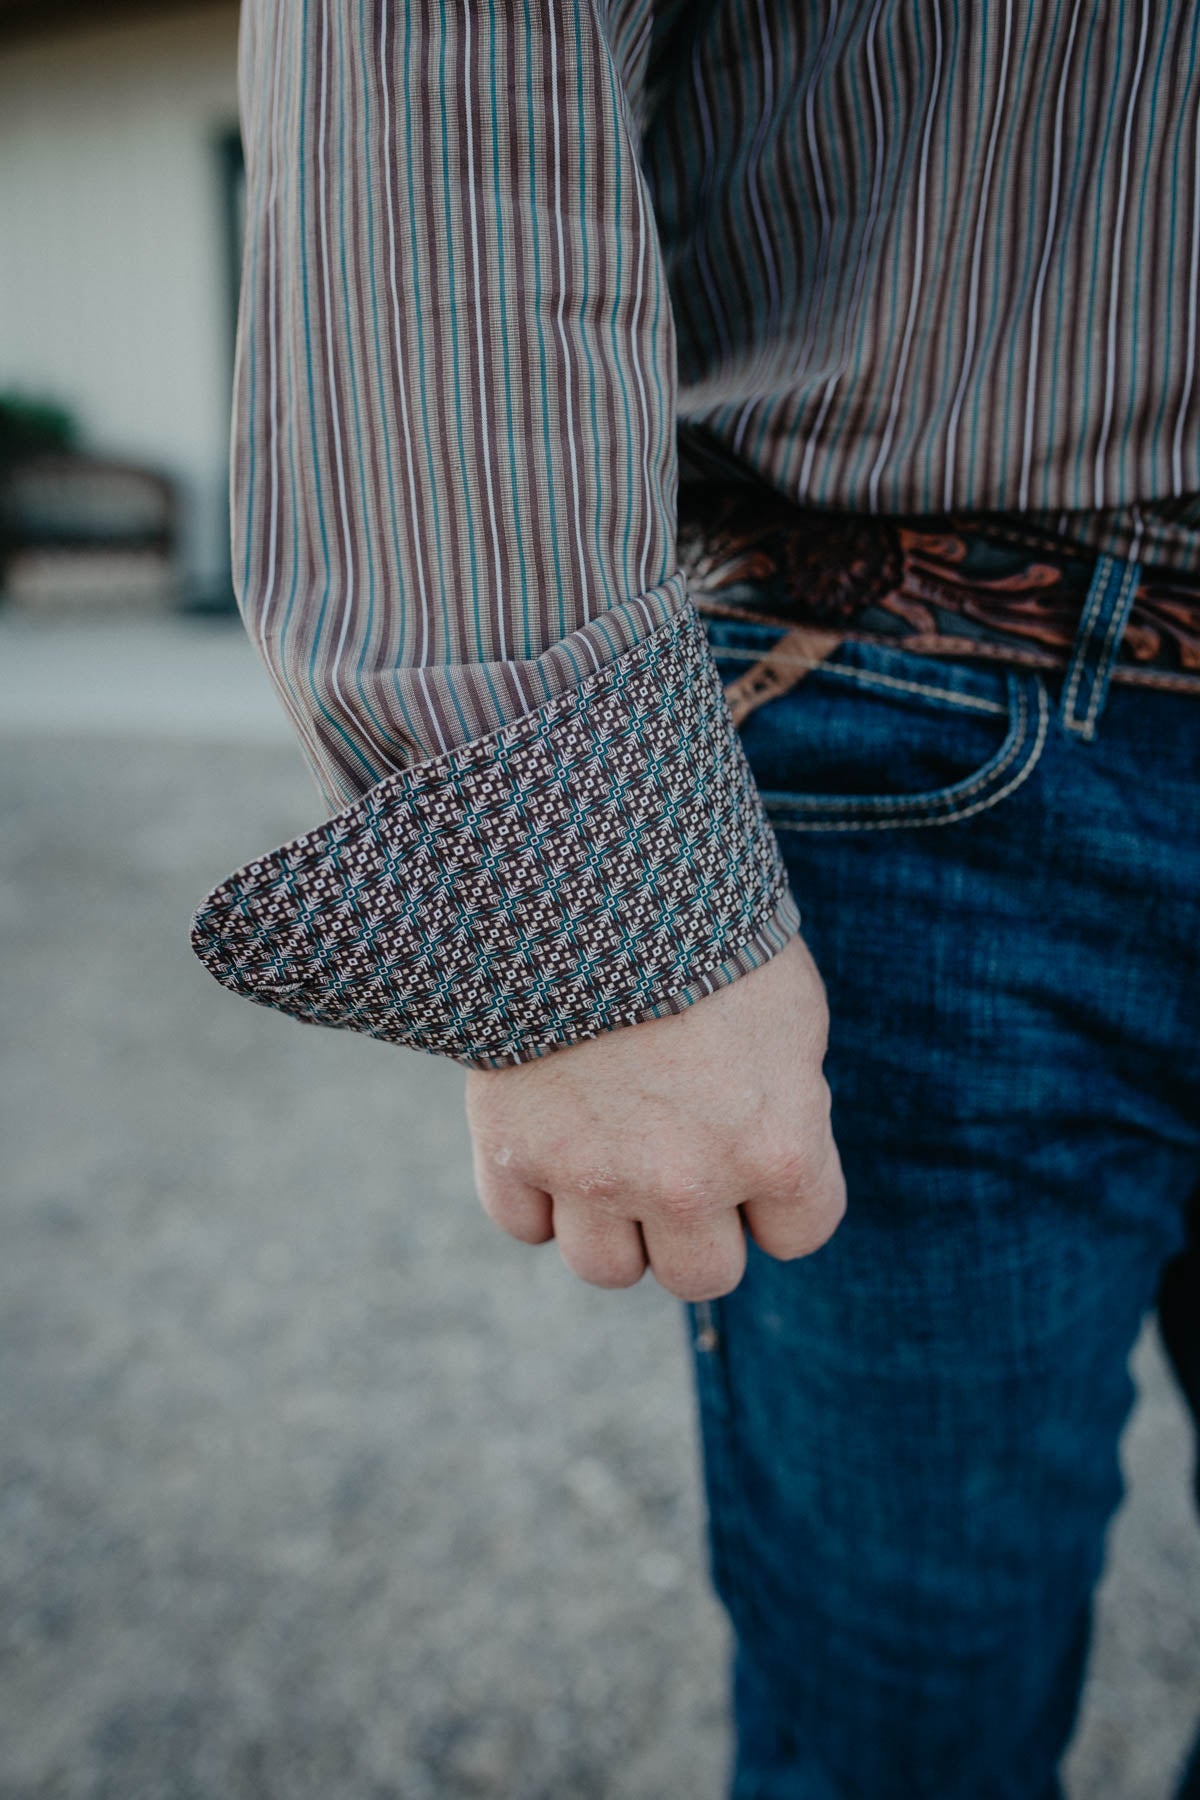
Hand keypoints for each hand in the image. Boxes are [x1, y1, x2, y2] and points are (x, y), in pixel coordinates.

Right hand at [465, 934, 844, 1300]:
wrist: (585, 876)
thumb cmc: (705, 929)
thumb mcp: (788, 1012)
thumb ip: (786, 1100)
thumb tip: (772, 1153)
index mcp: (777, 1148)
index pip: (801, 1233)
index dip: (782, 1192)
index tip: (758, 1147)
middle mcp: (688, 1184)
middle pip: (700, 1277)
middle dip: (696, 1226)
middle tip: (681, 1157)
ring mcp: (594, 1176)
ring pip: (606, 1268)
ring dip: (613, 1225)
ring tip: (610, 1155)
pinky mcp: (513, 1153)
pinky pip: (522, 1225)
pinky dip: (534, 1192)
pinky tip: (549, 1133)